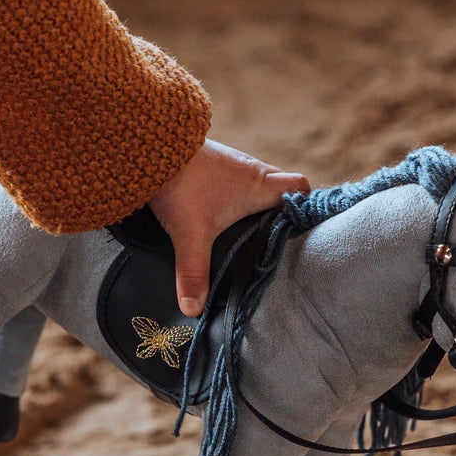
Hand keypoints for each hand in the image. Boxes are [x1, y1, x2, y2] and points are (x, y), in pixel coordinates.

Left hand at [148, 138, 309, 315]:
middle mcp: (252, 170)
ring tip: (251, 230)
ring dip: (259, 201)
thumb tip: (194, 309)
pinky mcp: (214, 161)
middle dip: (283, 209)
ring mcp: (233, 163)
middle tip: (276, 236)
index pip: (301, 188)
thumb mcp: (190, 234)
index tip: (301, 229)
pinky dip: (238, 193)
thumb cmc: (180, 185)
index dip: (306, 205)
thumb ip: (193, 272)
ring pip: (259, 182)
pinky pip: (238, 178)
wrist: (149, 146)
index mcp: (259, 186)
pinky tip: (222, 212)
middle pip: (283, 187)